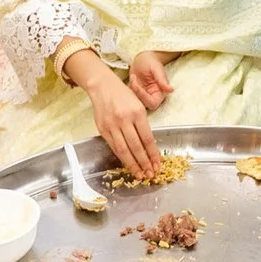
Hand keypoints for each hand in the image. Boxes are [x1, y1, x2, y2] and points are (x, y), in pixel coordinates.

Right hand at [66, 50, 160, 175]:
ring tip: (140, 174)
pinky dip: (121, 157)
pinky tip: (127, 164)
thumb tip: (149, 147)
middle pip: (136, 147)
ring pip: (123, 150)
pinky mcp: (102, 129)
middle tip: (150, 174)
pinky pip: (113, 147)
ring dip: (132, 164)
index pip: (147, 138)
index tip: (158, 164)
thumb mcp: (139, 105)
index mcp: (137, 113)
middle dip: (144, 163)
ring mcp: (112, 125)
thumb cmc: (124, 95)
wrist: (102, 86)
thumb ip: (143, 125)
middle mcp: (124, 119)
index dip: (153, 154)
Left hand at [127, 50, 174, 110]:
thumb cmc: (151, 62)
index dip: (144, 97)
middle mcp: (151, 96)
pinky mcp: (135, 93)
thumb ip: (162, 80)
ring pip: (135, 102)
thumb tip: (171, 90)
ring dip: (131, 91)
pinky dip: (127, 90)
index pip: (152, 103)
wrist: (143, 58)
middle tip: (134, 80)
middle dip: (136, 93)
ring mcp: (142, 95)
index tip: (137, 84)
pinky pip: (129, 97)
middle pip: (143, 105)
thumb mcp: (157, 69)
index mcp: (159, 93)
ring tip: (133, 77)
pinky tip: (131, 78)